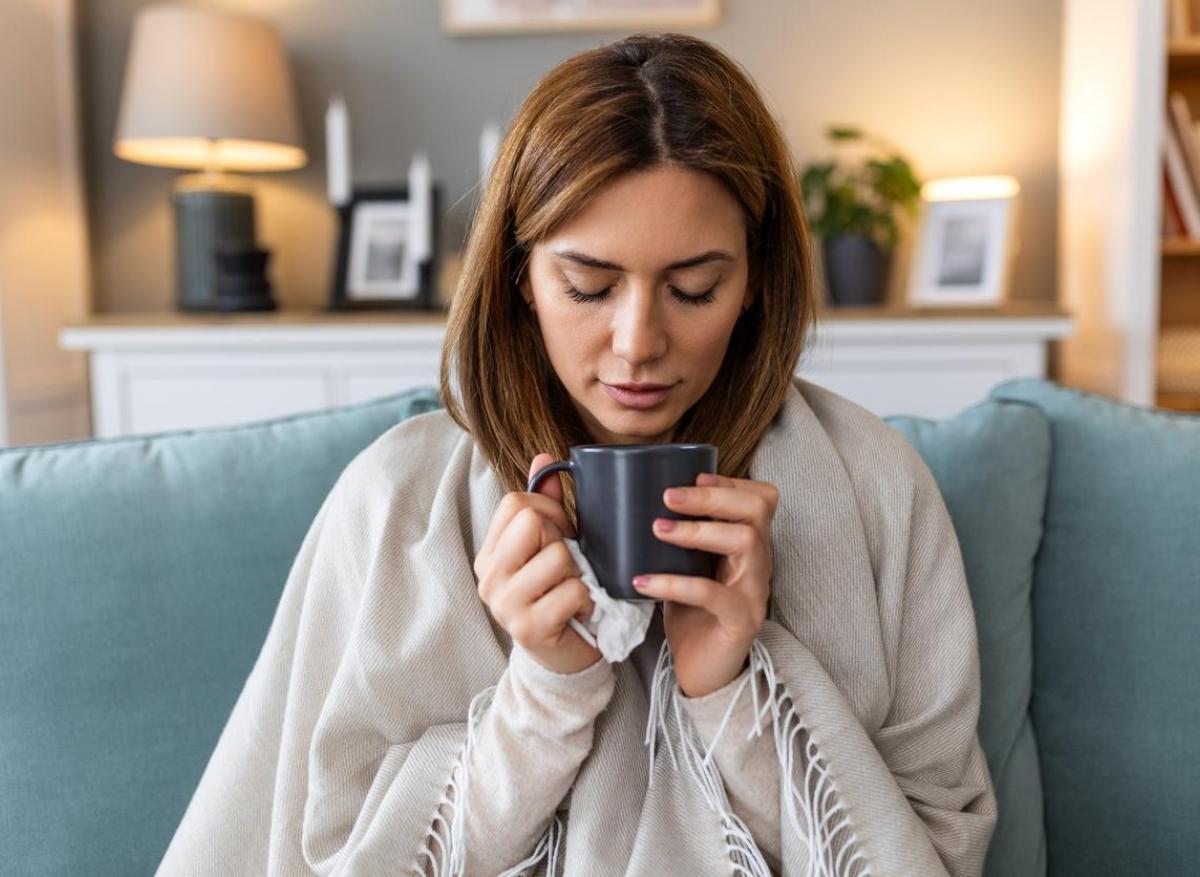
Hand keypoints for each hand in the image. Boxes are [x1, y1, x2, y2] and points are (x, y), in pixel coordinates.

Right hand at [473, 453, 603, 674]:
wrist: (562, 658)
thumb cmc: (556, 594)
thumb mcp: (548, 547)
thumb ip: (545, 505)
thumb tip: (545, 457)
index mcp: (489, 554)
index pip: (516, 503)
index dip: (549, 510)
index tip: (561, 533)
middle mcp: (489, 577)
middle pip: (533, 523)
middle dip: (562, 540)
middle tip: (566, 565)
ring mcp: (505, 604)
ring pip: (558, 557)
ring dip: (578, 573)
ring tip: (573, 588)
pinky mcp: (529, 628)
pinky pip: (572, 590)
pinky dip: (586, 599)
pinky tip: (580, 610)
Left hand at [632, 472, 777, 697]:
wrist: (703, 672)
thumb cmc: (692, 615)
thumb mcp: (687, 566)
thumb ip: (678, 538)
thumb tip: (632, 502)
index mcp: (750, 546)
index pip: (761, 498)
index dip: (730, 481)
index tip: (692, 476)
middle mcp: (760, 563)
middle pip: (757, 510)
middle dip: (712, 495)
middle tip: (669, 497)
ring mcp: (755, 592)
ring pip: (744, 542)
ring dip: (697, 530)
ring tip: (657, 530)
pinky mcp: (741, 621)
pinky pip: (713, 594)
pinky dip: (675, 583)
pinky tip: (642, 582)